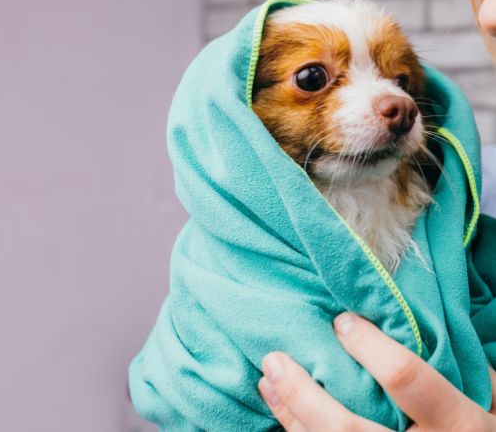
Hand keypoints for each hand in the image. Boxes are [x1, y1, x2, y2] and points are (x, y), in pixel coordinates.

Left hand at [258, 313, 495, 430]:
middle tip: (275, 359)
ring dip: (291, 415)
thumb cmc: (483, 430)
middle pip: (349, 429)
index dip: (369, 346)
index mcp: (459, 425)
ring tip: (268, 380)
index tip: (341, 321)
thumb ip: (466, 370)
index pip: (406, 378)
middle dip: (305, 394)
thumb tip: (425, 325)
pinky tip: (279, 409)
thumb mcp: (491, 400)